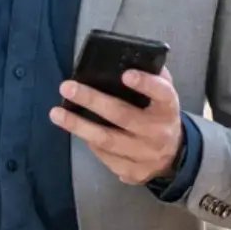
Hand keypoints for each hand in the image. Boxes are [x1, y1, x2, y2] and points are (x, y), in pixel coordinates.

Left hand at [48, 68, 182, 185]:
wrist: (174, 156)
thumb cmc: (159, 116)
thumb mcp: (163, 97)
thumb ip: (152, 77)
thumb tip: (126, 57)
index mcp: (168, 109)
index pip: (162, 94)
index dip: (146, 84)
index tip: (126, 75)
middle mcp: (158, 133)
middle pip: (123, 116)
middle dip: (92, 100)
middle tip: (67, 87)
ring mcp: (145, 155)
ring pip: (107, 140)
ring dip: (78, 126)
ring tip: (56, 113)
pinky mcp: (133, 171)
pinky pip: (105, 156)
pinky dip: (89, 142)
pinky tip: (75, 129)